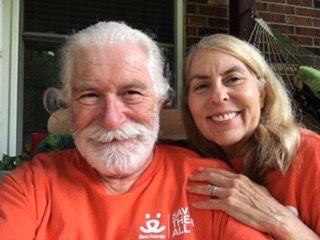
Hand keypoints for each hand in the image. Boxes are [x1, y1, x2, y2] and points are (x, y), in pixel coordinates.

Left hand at [187, 167, 319, 239]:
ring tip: (189, 189)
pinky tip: (195, 204)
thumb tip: (242, 183)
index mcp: (240, 178)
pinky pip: (211, 203)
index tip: (200, 170)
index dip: (208, 170)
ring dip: (197, 188)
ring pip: (208, 188)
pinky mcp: (229, 205)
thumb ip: (246, 184)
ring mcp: (230, 193)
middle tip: (190, 178)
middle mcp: (234, 183)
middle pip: (211, 177)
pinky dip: (202, 203)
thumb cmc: (268, 204)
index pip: (220, 171)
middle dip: (199, 176)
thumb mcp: (257, 188)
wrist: (274, 216)